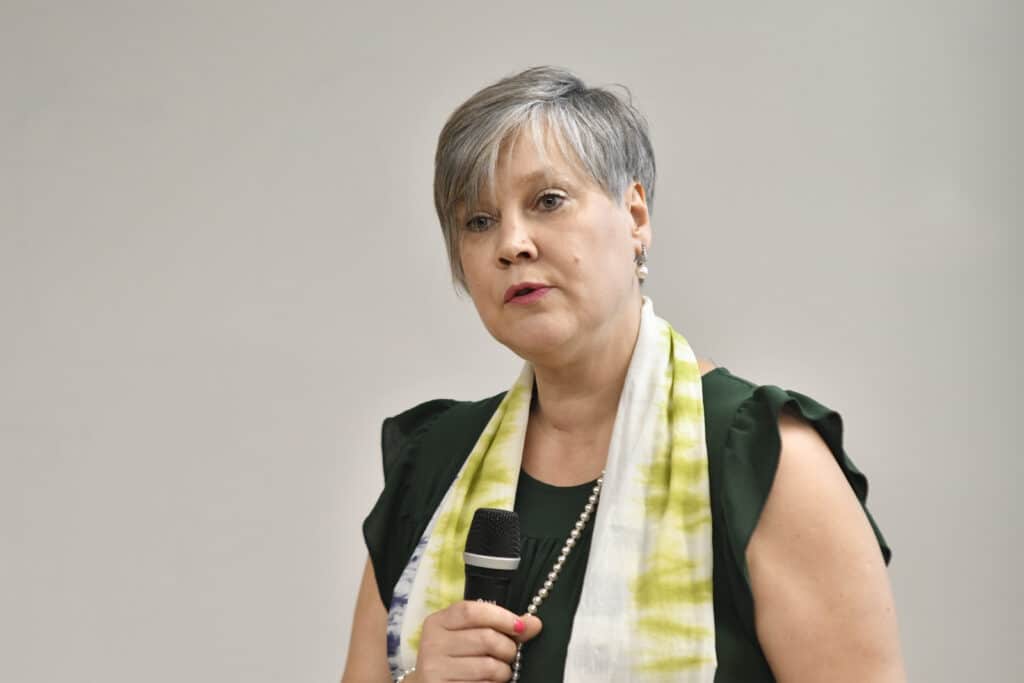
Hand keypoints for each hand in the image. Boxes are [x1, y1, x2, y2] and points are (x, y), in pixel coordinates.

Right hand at [410, 600, 542, 681]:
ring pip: (489, 666)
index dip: (502, 617)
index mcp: (438, 622)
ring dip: (504, 671)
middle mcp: (433, 644)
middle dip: (508, 648)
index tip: (520, 626)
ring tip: (499, 672)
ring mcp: (435, 669)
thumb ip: (501, 626)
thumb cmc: (456, 658)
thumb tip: (534, 623)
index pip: (473, 611)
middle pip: (486, 638)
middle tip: (509, 654)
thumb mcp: (471, 635)